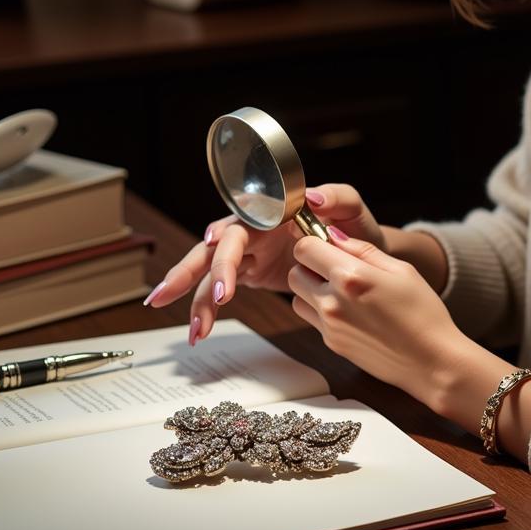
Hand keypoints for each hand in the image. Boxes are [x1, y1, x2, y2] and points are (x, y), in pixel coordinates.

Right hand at [143, 184, 387, 345]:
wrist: (364, 255)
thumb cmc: (355, 226)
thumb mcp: (352, 208)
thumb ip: (338, 197)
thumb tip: (314, 197)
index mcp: (272, 212)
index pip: (243, 222)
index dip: (226, 235)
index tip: (214, 246)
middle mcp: (254, 230)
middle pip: (213, 248)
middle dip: (188, 269)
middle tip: (166, 294)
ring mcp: (249, 252)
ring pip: (210, 273)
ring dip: (196, 299)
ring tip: (193, 332)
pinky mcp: (250, 272)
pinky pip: (221, 290)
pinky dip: (209, 309)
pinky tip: (199, 331)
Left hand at [288, 229, 470, 408]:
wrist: (432, 362)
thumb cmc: (423, 312)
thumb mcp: (401, 269)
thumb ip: (363, 249)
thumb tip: (334, 235)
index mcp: (350, 276)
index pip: (305, 248)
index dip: (315, 241)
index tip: (329, 245)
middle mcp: (332, 301)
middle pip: (295, 272)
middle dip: (310, 265)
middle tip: (335, 267)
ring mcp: (330, 326)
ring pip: (297, 297)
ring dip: (311, 289)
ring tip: (341, 291)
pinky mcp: (332, 344)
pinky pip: (312, 319)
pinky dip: (321, 311)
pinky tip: (350, 311)